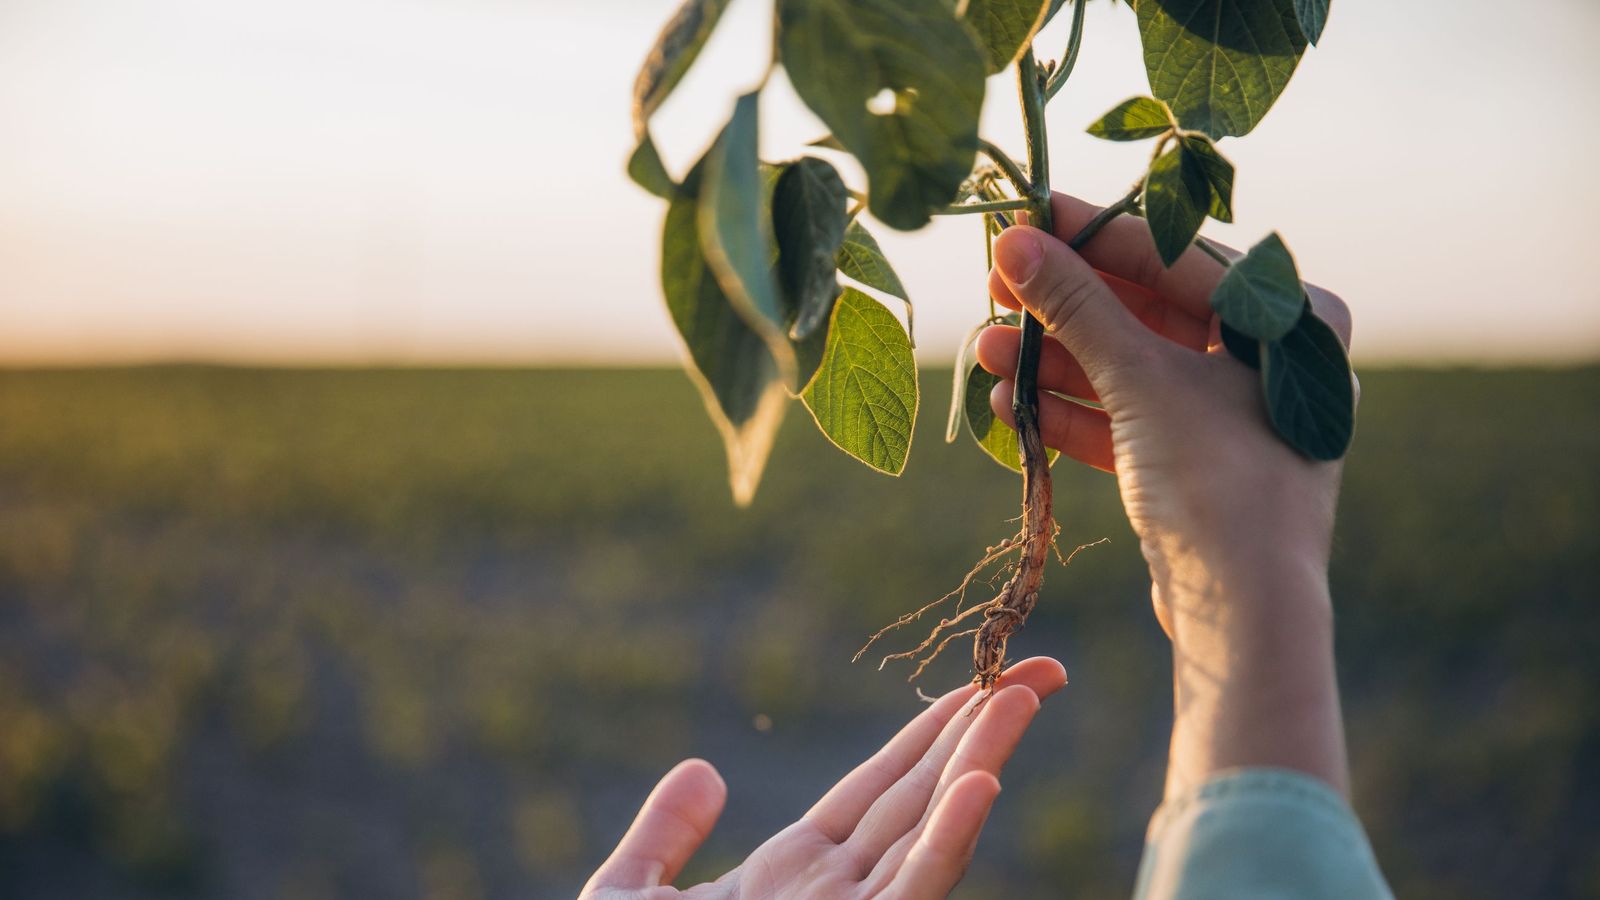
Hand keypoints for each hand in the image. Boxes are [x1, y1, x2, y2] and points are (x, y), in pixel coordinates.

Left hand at [581, 657, 1066, 898]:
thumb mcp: (627, 897)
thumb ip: (664, 834)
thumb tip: (705, 770)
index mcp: (794, 876)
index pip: (882, 788)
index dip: (933, 731)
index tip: (980, 681)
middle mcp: (838, 896)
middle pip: (923, 796)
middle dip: (982, 732)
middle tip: (1041, 669)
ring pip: (930, 832)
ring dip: (981, 765)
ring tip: (1023, 698)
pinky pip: (912, 891)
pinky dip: (948, 841)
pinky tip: (981, 787)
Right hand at [980, 194, 1352, 796]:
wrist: (1242, 608)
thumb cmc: (1216, 477)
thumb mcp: (1139, 378)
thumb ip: (1075, 307)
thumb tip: (1014, 242)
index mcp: (1288, 320)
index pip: (1176, 256)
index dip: (1092, 238)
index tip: (1026, 217)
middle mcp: (1268, 362)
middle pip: (1145, 312)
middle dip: (1063, 308)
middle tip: (996, 287)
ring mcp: (1231, 416)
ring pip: (1128, 370)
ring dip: (1054, 362)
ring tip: (985, 352)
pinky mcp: (1197, 465)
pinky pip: (1127, 421)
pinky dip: (1073, 413)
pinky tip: (1010, 406)